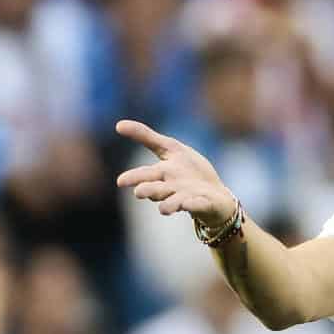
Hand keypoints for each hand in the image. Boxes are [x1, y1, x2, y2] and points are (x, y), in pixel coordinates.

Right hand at [113, 119, 237, 231]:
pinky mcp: (204, 204)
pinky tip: (189, 203)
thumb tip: (117, 125)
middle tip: (139, 192)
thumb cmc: (189, 171)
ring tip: (163, 208)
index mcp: (163, 174)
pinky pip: (198, 206)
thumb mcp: (170, 148)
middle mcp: (172, 189)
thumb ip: (145, 137)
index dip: (134, 177)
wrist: (215, 193)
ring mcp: (187, 197)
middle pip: (157, 190)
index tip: (120, 182)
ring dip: (169, 204)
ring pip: (174, 202)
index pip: (145, 175)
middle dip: (149, 190)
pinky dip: (193, 205)